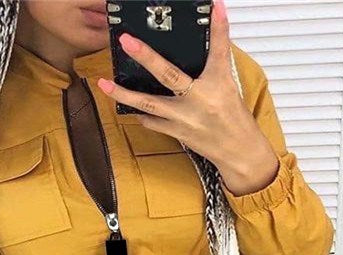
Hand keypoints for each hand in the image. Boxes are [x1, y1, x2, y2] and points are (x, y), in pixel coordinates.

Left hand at [96, 0, 278, 196]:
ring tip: (104, 83)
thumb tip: (212, 31)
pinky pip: (152, 122)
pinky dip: (142, 114)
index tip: (215, 7)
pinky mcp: (177, 132)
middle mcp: (198, 101)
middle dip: (146, 56)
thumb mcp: (231, 86)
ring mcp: (184, 118)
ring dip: (124, 93)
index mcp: (218, 85)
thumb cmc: (235, 120)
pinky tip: (131, 107)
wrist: (239, 153)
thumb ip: (217, 61)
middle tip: (127, 40)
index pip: (219, 51)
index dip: (218, 28)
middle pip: (168, 75)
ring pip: (149, 104)